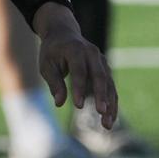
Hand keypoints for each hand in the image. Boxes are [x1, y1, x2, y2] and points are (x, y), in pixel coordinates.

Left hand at [32, 3, 117, 128]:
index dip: (79, 88)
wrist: (63, 33)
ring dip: (110, 104)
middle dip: (101, 95)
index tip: (78, 106)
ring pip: (109, 83)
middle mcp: (92, 53)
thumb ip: (54, 83)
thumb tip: (59, 103)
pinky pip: (111, 87)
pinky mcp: (105, 68)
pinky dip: (111, 102)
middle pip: (99, 76)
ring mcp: (101, 60)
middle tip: (101, 113)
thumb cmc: (52, 52)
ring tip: (107, 124)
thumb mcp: (46, 65)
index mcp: (75, 49)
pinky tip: (110, 118)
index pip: (79, 70)